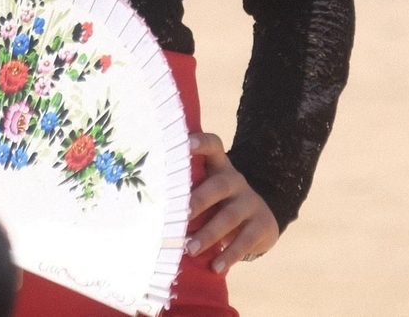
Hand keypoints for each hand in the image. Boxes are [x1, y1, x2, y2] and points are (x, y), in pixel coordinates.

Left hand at [184, 133, 276, 273]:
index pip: (213, 146)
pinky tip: (216, 267)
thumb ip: (187, 194)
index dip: (201, 143)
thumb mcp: (206, 193)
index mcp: (219, 168)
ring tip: (190, 249)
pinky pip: (246, 240)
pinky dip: (229, 255)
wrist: (259, 222)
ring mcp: (250, 202)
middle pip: (219, 185)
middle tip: (181, 216)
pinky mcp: (262, 225)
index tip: (186, 143)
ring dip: (208, 234)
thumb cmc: (217, 205)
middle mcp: (235, 181)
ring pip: (230, 216)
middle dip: (198, 200)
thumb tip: (146, 209)